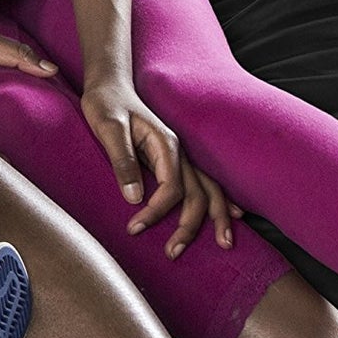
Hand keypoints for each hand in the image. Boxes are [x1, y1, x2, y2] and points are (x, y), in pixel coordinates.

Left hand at [78, 78, 235, 257]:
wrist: (108, 84)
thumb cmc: (105, 104)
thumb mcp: (108, 128)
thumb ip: (122, 160)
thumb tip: (134, 198)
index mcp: (165, 144)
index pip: (171, 187)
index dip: (157, 211)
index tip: (135, 227)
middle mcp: (177, 151)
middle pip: (197, 193)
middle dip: (191, 225)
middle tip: (173, 253)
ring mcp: (177, 155)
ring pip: (208, 188)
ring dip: (215, 216)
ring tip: (224, 243)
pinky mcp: (170, 158)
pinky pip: (201, 182)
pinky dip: (218, 200)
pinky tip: (232, 214)